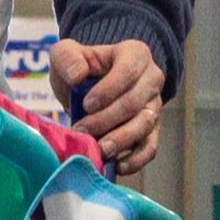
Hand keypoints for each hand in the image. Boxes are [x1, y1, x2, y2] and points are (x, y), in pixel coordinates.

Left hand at [53, 37, 164, 175]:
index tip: (86, 105)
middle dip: (107, 120)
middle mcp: (152, 79)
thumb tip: (77, 76)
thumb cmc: (79, 68)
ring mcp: (154, 106)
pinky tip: (117, 165)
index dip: (108, 90)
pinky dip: (136, 159)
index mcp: (135, 54)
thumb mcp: (66, 54)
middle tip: (82, 130)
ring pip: (144, 125)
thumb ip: (67, 57)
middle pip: (135, 102)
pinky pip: (150, 147)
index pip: (128, 71)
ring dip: (121, 140)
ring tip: (99, 149)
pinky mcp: (151, 130)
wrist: (88, 87)